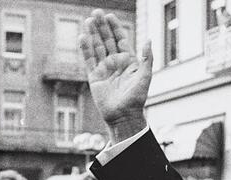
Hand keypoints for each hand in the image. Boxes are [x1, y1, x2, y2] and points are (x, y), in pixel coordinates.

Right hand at [79, 10, 152, 139]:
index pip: (120, 39)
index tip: (109, 16)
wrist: (124, 115)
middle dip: (101, 27)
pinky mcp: (94, 77)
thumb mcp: (145, 77)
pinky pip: (89, 60)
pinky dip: (85, 49)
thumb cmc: (137, 98)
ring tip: (87, 21)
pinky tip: (82, 38)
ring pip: (97, 48)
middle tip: (95, 13)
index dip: (115, 27)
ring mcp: (104, 69)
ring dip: (92, 34)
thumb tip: (148, 40)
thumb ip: (146, 59)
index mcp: (128, 61)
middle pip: (107, 40)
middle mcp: (115, 63)